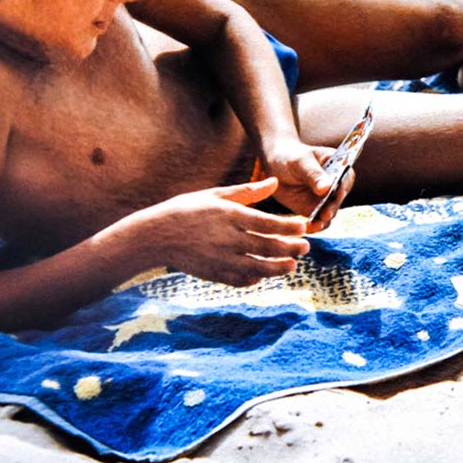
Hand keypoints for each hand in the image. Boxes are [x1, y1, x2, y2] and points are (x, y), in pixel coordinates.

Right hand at [145, 178, 309, 285]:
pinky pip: (240, 280)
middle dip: (291, 248)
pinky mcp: (214, 274)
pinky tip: (263, 274)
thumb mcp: (217, 195)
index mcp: (231, 216)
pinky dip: (255, 278)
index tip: (303, 228)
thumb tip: (275, 182)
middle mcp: (229, 239)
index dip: (289, 227)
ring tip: (292, 265)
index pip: (268, 223)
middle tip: (305, 247)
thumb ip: (248, 191)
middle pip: (268, 247)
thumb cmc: (187, 210)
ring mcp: (222, 259)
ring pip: (259, 267)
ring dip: (279, 268)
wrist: (156, 235)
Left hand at [262, 139, 354, 231]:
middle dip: (333, 207)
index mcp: (338, 165)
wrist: (274, 164)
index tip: (338, 193)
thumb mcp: (301, 162)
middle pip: (339, 198)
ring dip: (325, 220)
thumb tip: (327, 188)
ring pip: (330, 212)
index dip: (343, 186)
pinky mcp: (313, 209)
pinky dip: (314, 226)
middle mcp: (335, 184)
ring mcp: (325, 199)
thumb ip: (314, 174)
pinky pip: (318, 220)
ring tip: (316, 225)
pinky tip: (307, 228)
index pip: (346, 177)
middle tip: (325, 214)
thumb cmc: (290, 156)